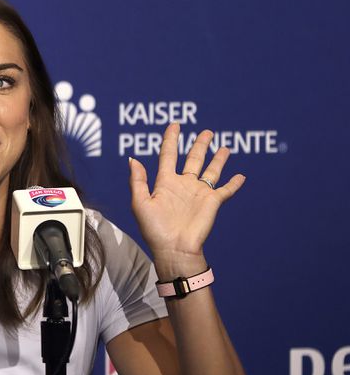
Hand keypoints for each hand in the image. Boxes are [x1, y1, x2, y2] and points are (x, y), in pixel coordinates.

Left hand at [128, 124, 244, 277]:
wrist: (174, 249)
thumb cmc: (155, 229)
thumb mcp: (140, 203)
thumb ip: (138, 181)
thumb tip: (133, 159)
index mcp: (165, 183)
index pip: (168, 155)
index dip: (170, 139)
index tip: (175, 124)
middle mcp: (183, 185)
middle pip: (193, 159)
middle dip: (199, 145)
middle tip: (207, 132)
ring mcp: (199, 193)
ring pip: (211, 170)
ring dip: (218, 159)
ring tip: (224, 147)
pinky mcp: (212, 202)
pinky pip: (226, 190)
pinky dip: (234, 183)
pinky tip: (241, 176)